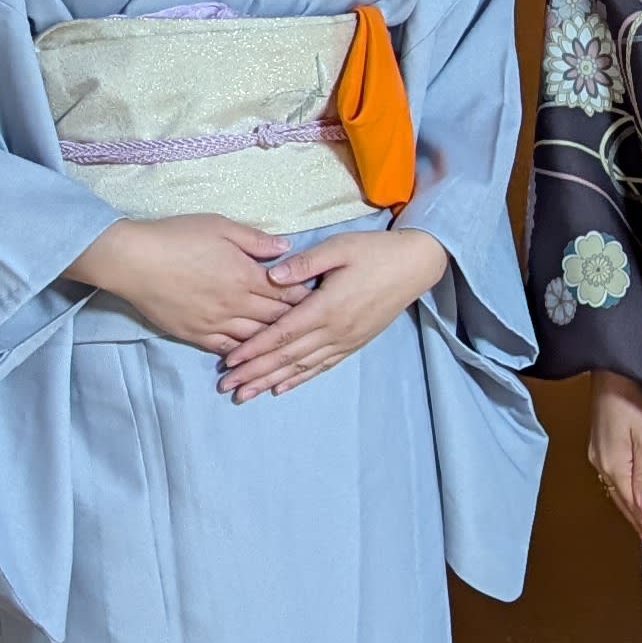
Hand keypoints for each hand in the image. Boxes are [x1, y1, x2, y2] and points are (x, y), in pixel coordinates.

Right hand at [71, 212, 296, 353]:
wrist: (134, 260)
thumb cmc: (176, 236)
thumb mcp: (220, 226)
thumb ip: (256, 240)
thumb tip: (286, 248)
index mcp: (245, 276)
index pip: (287, 293)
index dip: (306, 299)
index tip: (322, 301)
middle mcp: (235, 304)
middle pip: (275, 320)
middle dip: (297, 323)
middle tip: (315, 327)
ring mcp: (215, 322)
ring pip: (254, 339)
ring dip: (273, 343)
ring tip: (289, 345)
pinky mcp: (194, 334)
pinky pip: (226, 349)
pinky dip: (243, 354)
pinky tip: (253, 357)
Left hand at [217, 227, 449, 400]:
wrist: (414, 265)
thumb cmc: (374, 251)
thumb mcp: (338, 248)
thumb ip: (304, 263)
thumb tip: (271, 276)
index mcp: (326, 306)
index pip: (282, 333)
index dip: (254, 349)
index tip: (230, 361)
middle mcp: (334, 329)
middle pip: (286, 356)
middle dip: (255, 372)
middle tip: (227, 386)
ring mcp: (344, 339)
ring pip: (302, 366)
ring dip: (271, 381)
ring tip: (247, 394)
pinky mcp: (353, 343)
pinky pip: (321, 366)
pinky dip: (299, 378)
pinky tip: (281, 387)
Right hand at [585, 369, 641, 542]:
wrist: (609, 374)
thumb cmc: (629, 400)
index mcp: (613, 465)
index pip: (631, 503)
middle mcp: (601, 465)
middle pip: (620, 501)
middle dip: (635, 520)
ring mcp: (597, 457)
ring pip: (615, 492)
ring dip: (629, 508)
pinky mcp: (597, 449)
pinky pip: (611, 479)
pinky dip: (622, 493)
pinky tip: (630, 495)